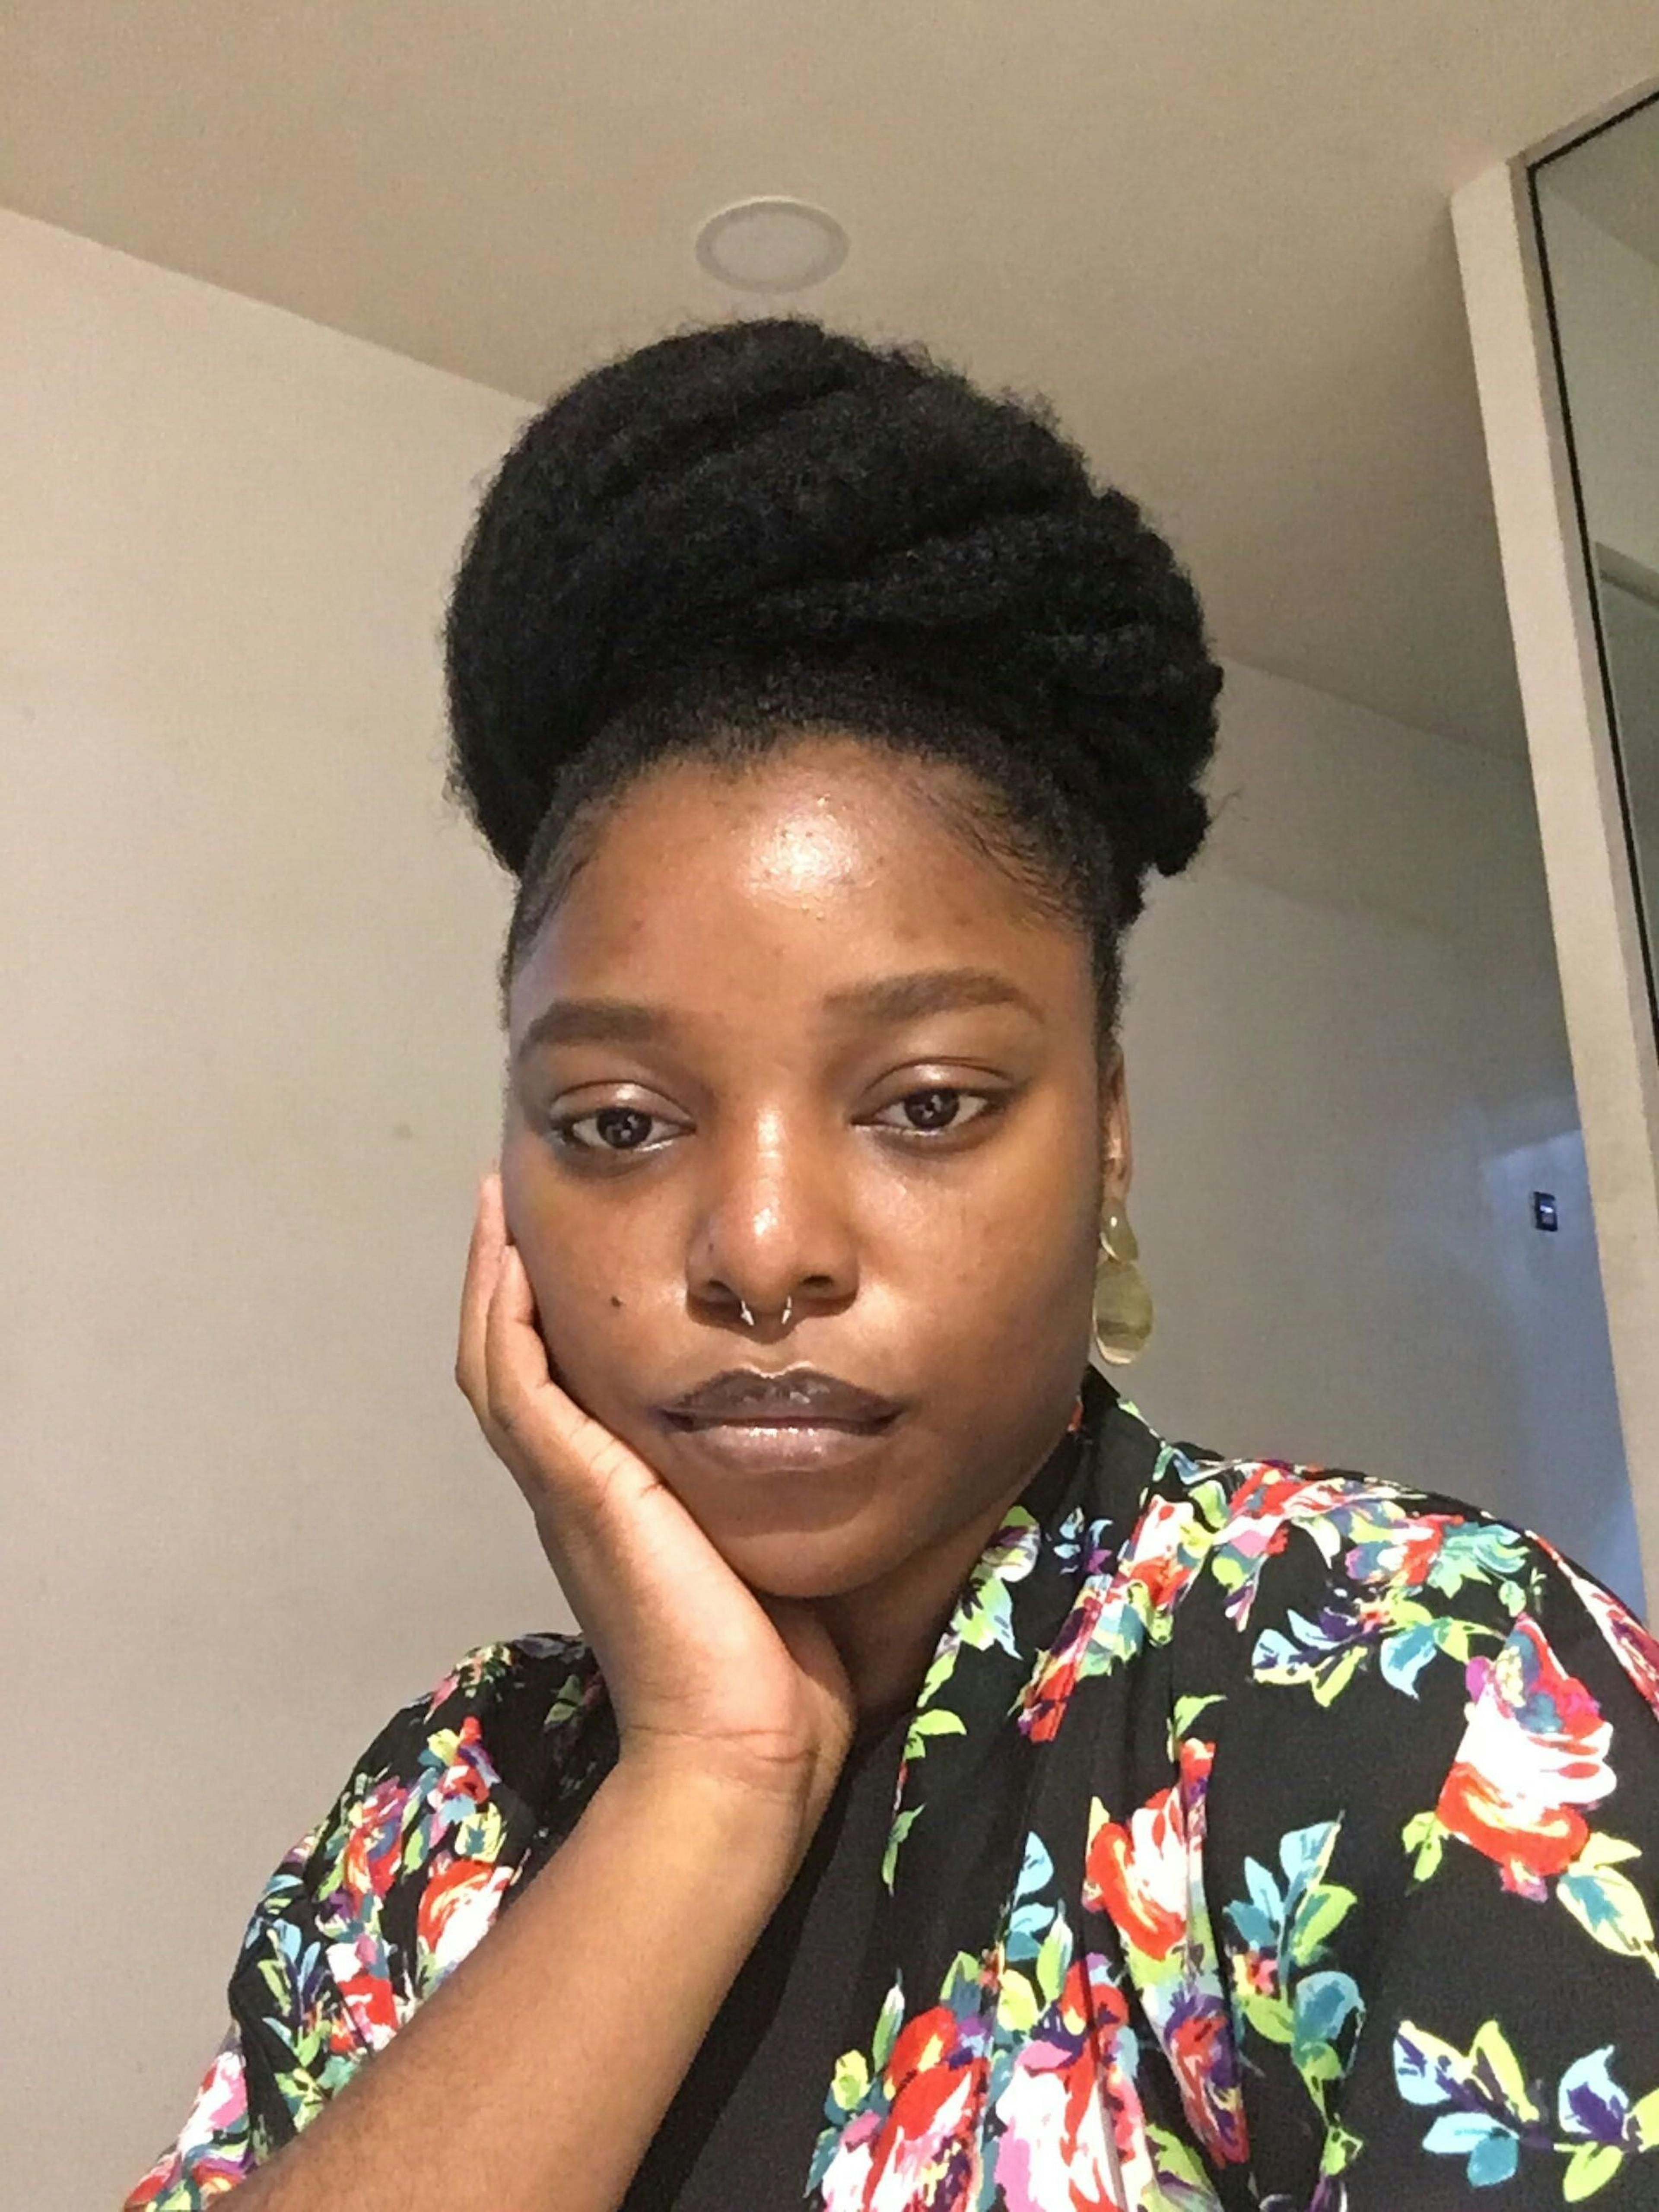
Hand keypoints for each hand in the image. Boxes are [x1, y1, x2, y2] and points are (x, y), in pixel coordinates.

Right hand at [455, 1172, 857, 1848]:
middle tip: (515, 1195)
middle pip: (517, 1355)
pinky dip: (507, 1309)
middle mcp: (576, 1486)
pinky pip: (517, 1378)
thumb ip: (772, 1484)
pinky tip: (516, 1249)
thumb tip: (833, 1428)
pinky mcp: (578, 1486)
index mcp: (615, 1500)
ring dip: (498, 1274)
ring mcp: (566, 1485)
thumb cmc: (776, 1663)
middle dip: (514, 1274)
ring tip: (504, 1197)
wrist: (746, 1747)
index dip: (554, 1310)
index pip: (565, 1382)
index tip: (564, 1237)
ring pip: (501, 1355)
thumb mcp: (769, 1536)